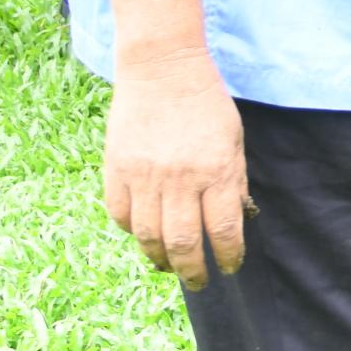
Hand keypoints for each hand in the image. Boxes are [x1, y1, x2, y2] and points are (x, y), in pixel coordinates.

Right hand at [102, 49, 248, 285]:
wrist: (162, 68)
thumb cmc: (206, 103)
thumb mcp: (234, 140)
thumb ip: (232, 181)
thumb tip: (232, 222)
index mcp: (216, 171)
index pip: (224, 230)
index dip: (229, 256)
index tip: (230, 267)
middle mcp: (180, 179)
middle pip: (184, 243)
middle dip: (193, 271)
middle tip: (198, 282)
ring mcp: (144, 176)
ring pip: (149, 236)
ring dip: (160, 259)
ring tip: (169, 267)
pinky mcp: (116, 169)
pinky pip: (121, 215)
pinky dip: (132, 231)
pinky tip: (144, 235)